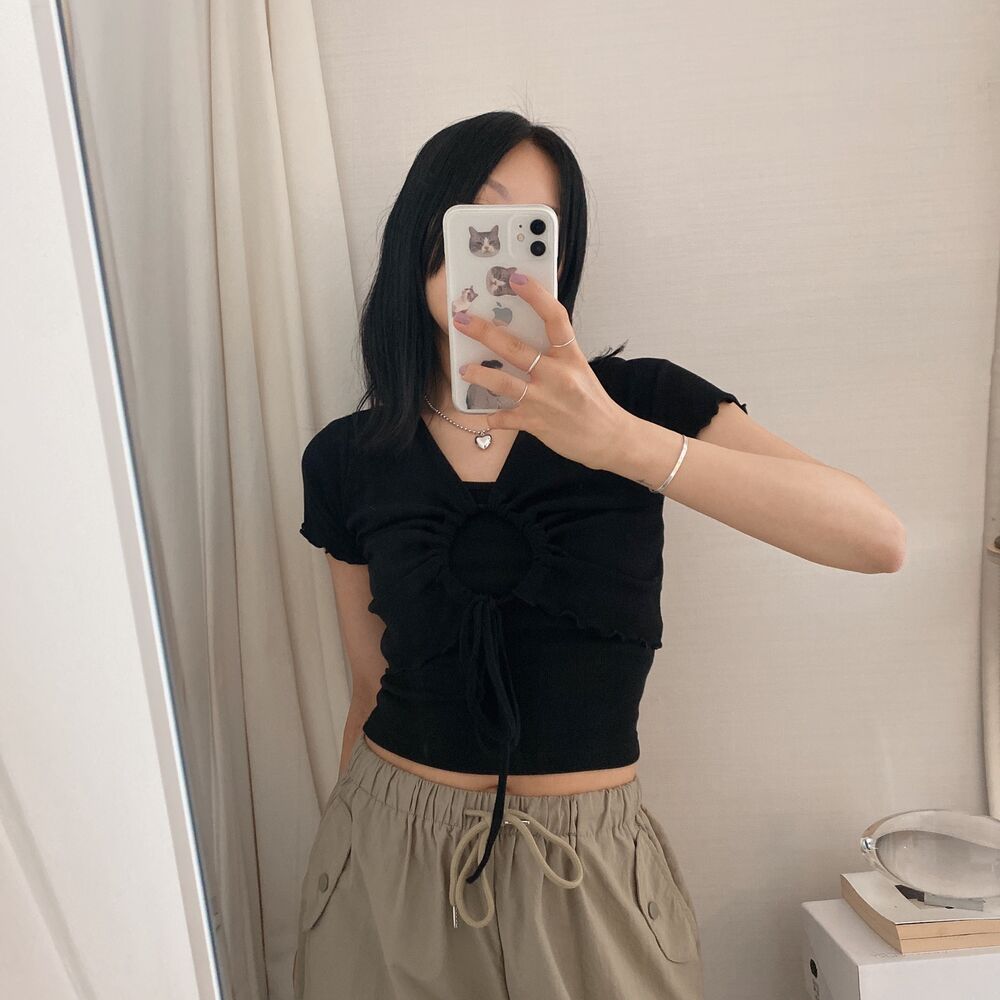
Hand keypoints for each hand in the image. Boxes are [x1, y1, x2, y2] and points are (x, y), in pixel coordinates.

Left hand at [452, 270, 631, 472]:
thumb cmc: (591, 402)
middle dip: (485, 332)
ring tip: (464, 369)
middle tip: (462, 321)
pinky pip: (506, 418)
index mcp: (570, 356)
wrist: (610, 438)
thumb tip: (521, 337)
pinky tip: (487, 415)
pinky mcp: (536, 423)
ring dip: (480, 375)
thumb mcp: (579, 370)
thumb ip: (554, 355)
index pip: (554, 318)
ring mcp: (545, 400)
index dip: (535, 296)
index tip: (516, 279)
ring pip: (504, 383)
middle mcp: (558, 375)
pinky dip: (494, 417)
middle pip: (516, 349)